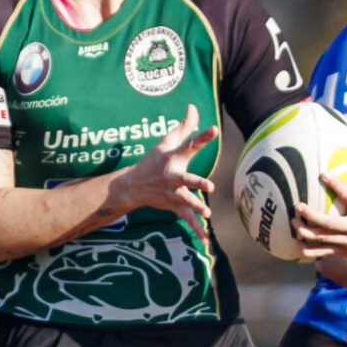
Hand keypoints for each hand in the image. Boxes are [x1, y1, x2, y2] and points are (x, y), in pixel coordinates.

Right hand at [102, 106, 216, 227]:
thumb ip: (185, 126)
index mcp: (173, 158)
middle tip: (209, 186)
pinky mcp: (174, 206)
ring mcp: (172, 193)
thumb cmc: (154, 160)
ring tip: (207, 214)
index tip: (214, 129)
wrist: (132, 186)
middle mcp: (172, 176)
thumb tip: (194, 106)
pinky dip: (196, 230)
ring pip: (185, 201)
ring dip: (195, 207)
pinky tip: (206, 240)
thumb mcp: (166, 141)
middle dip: (197, 182)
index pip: (189, 144)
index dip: (202, 136)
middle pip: (186, 179)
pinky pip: (187, 219)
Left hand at [294, 159, 346, 259]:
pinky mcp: (343, 251)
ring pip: (323, 239)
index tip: (323, 174)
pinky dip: (309, 250)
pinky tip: (297, 242)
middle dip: (312, 216)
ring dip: (306, 232)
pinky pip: (323, 252)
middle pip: (331, 224)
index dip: (337, 185)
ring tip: (293, 223)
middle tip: (298, 206)